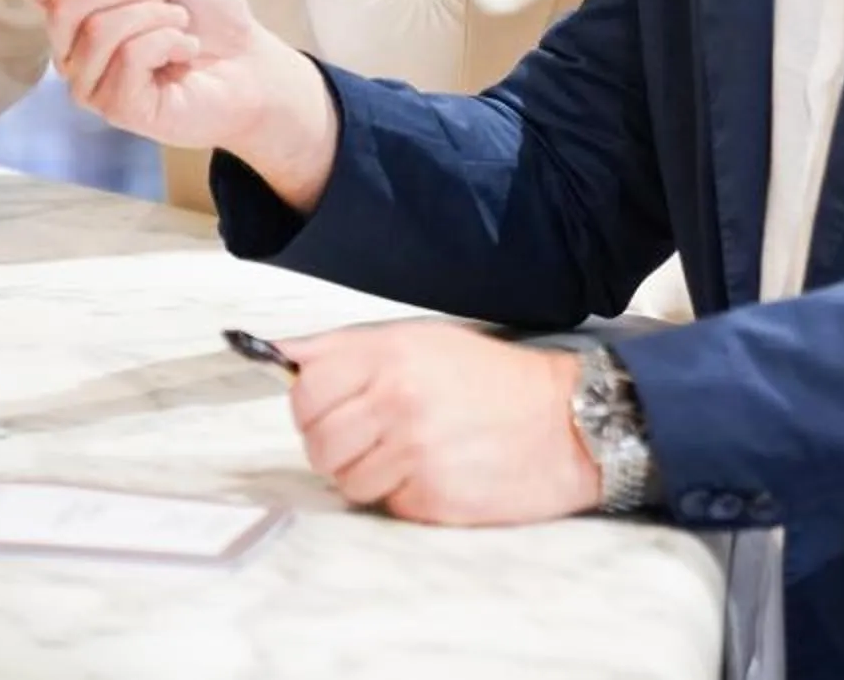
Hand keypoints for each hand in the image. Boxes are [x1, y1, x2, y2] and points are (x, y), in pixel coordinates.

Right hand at [39, 0, 337, 202]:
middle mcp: (71, 47)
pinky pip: (129, 58)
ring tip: (179, 24)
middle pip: (64, 5)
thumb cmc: (208, 9)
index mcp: (75, 7)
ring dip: (157, 16)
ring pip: (100, 31)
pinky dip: (168, 42)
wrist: (251, 60)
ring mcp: (90, 82)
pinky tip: (183, 52)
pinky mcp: (116, 108)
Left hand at [279, 322, 600, 526]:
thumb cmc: (491, 379)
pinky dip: (402, 495)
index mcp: (389, 356)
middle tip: (365, 438)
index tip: (328, 408)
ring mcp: (414, 453)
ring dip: (365, 474)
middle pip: (318, 442)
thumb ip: (346, 349)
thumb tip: (278, 352)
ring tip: (405, 455)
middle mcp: (396, 402)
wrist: (565, 422)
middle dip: (332, 446)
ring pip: (346, 481)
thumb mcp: (421, 340)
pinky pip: (387, 504)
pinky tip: (433, 472)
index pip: (306, 390)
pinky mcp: (433, 498)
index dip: (309, 405)